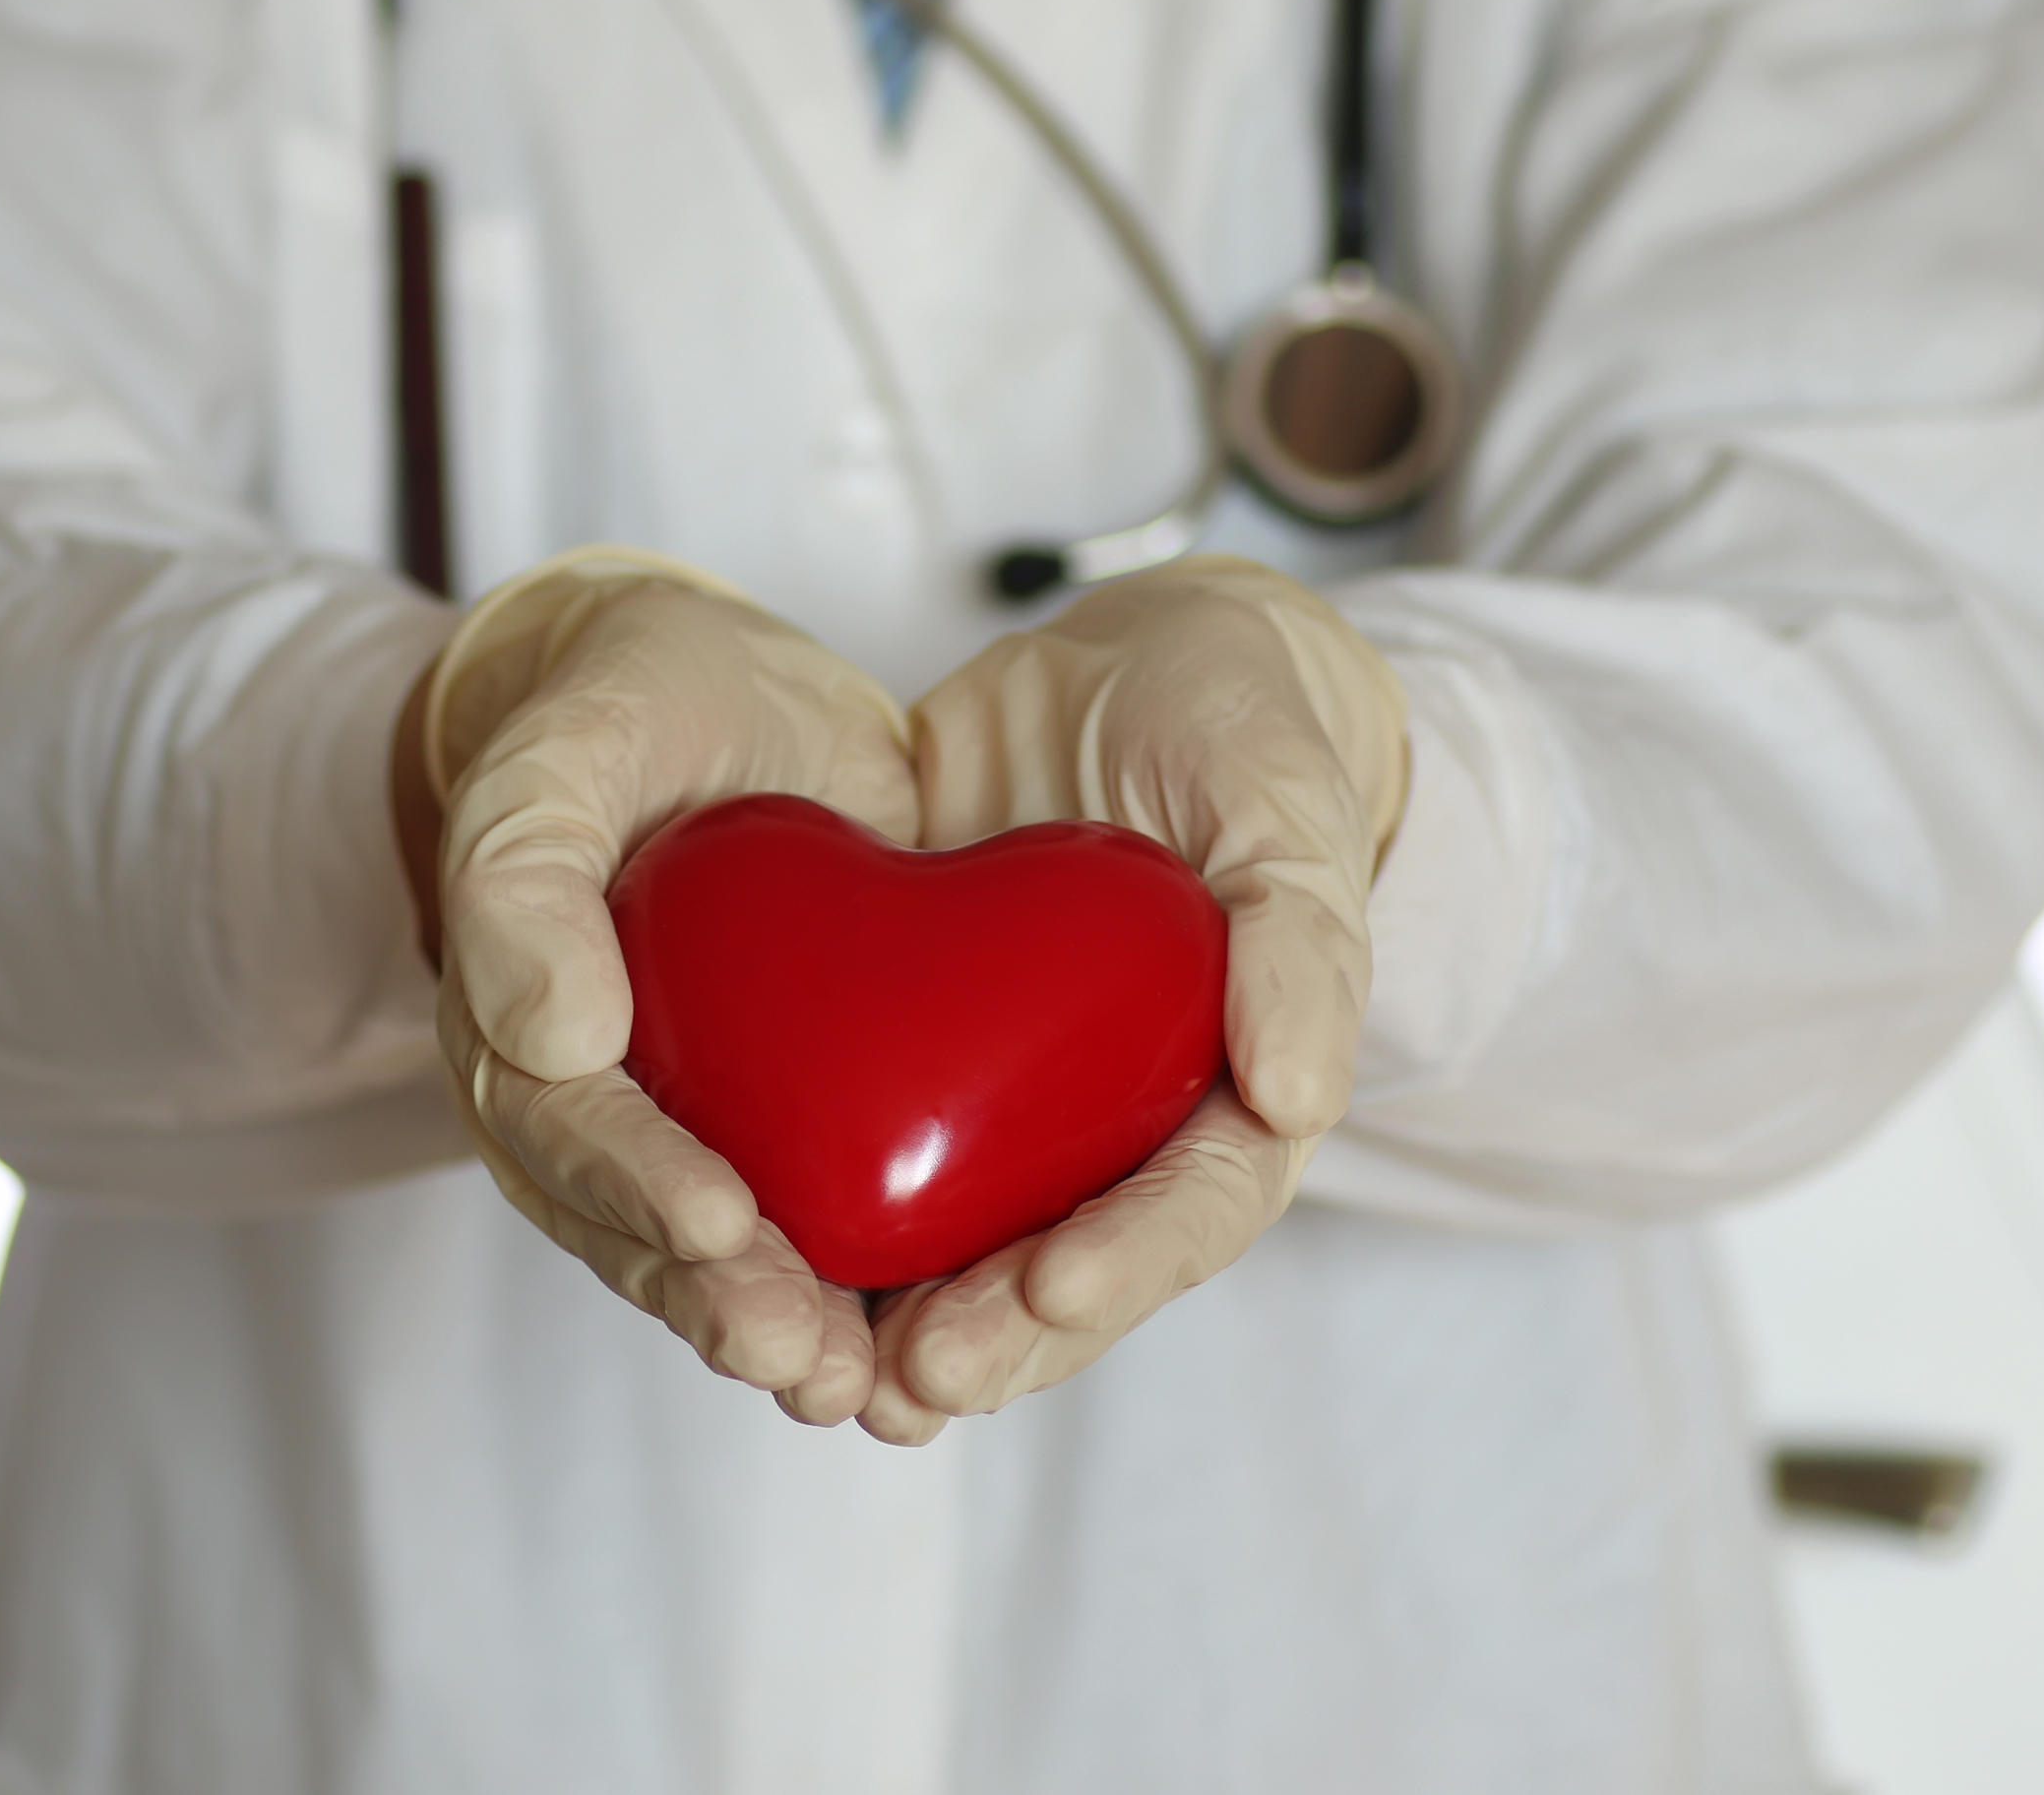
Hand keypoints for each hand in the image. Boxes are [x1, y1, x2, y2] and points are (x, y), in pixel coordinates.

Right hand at [396, 548, 918, 1425]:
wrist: (722, 697)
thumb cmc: (627, 708)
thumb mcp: (563, 748)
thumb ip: (525, 872)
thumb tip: (553, 1035)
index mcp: (517, 1019)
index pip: (565, 1123)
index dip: (636, 1183)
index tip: (719, 1222)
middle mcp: (595, 1099)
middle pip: (637, 1228)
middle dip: (721, 1301)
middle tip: (802, 1353)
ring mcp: (689, 1123)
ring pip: (718, 1257)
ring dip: (785, 1327)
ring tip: (860, 1388)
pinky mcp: (789, 1121)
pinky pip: (814, 1218)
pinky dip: (866, 1287)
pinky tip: (930, 1341)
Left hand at [860, 557, 1406, 1441]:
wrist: (1128, 662)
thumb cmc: (1234, 729)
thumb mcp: (1280, 804)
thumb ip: (1298, 940)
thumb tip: (1298, 1096)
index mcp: (1236, 1092)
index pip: (1194, 1210)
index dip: (1126, 1262)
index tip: (1045, 1284)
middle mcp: (1126, 1127)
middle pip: (1068, 1271)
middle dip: (993, 1338)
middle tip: (908, 1381)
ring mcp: (1022, 1104)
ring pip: (965, 1248)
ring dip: (899, 1326)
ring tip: (825, 1377)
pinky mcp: (923, 1057)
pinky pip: (873, 1159)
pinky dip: (819, 1224)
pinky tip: (745, 1267)